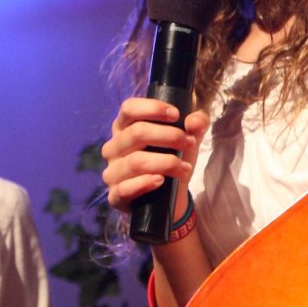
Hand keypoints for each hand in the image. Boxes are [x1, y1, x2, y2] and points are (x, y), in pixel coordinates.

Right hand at [100, 98, 210, 222]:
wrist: (169, 198)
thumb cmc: (171, 159)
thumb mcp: (187, 139)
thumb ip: (196, 125)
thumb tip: (195, 122)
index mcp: (124, 127)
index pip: (129, 108)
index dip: (152, 108)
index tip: (176, 115)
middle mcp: (113, 147)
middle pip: (136, 133)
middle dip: (169, 136)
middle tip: (190, 144)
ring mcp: (111, 172)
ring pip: (135, 162)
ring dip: (166, 163)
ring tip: (184, 168)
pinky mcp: (115, 196)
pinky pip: (125, 189)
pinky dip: (145, 184)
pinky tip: (161, 181)